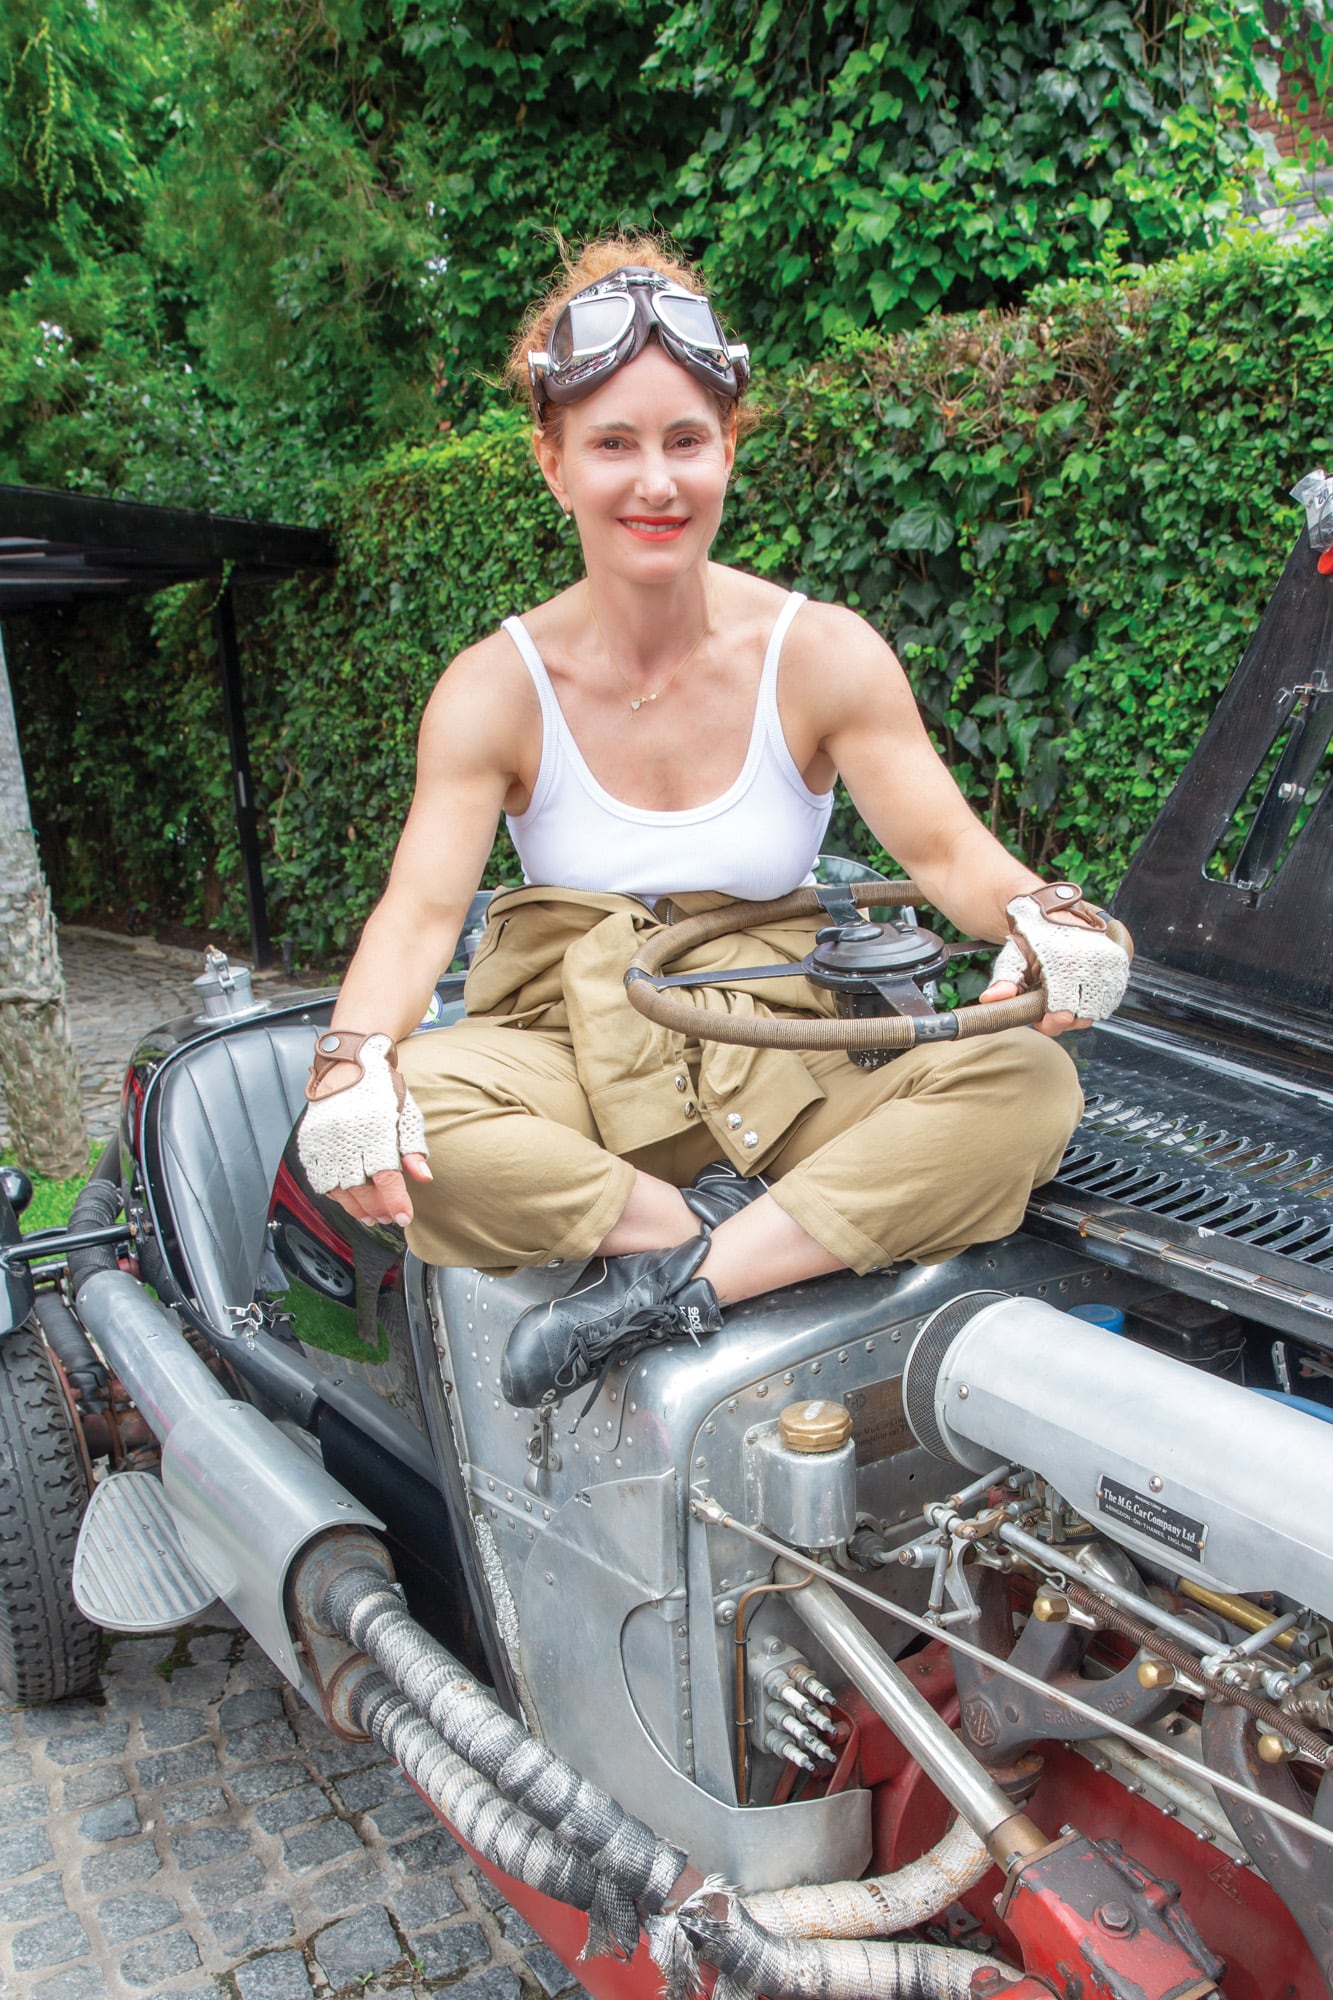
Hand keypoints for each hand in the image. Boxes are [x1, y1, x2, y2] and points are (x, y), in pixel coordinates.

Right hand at [297, 1032, 431, 1227]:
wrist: (348, 1064)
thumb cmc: (382, 1090)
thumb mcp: (406, 1113)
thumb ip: (413, 1147)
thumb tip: (424, 1177)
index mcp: (374, 1128)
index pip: (385, 1175)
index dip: (395, 1201)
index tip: (404, 1217)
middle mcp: (346, 1135)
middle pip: (360, 1187)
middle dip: (377, 1208)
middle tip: (389, 1217)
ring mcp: (324, 1140)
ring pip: (337, 1188)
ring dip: (355, 1208)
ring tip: (371, 1216)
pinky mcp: (309, 1141)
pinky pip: (318, 1178)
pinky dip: (333, 1194)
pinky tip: (348, 1199)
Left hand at [980, 883, 1131, 1037]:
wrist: (1053, 910)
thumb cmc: (1032, 935)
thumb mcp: (1014, 956)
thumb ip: (1004, 980)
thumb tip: (991, 999)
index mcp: (1065, 961)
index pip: (1066, 1009)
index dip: (1054, 1022)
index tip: (1043, 1021)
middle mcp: (1092, 961)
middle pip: (1084, 1014)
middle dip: (1065, 1020)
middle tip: (1049, 1013)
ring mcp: (1108, 962)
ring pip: (1098, 1007)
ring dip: (1080, 1012)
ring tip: (1062, 1001)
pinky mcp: (1118, 963)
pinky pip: (1111, 995)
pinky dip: (1095, 1001)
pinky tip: (1078, 995)